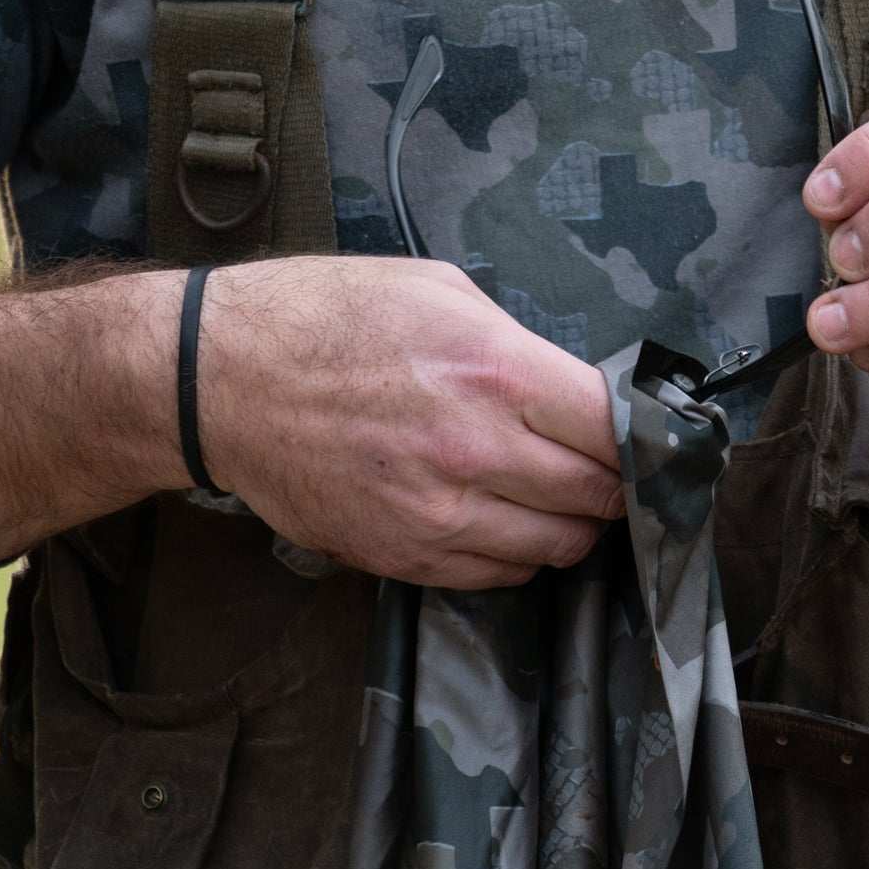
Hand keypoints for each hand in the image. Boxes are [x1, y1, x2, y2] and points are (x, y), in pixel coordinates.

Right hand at [198, 257, 624, 589]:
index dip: (642, 435)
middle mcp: (476, 453)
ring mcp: (439, 516)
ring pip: (557, 546)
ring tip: (559, 492)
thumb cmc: (329, 317)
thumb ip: (518, 344)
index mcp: (496, 373)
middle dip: (615, 482)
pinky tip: (506, 517)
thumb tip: (573, 389)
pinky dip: (519, 553)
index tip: (645, 432)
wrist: (223, 379)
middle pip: (597, 496)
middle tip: (609, 464)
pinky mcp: (403, 557)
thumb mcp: (442, 291)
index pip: (614, 431)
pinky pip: (498, 577)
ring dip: (572, 523)